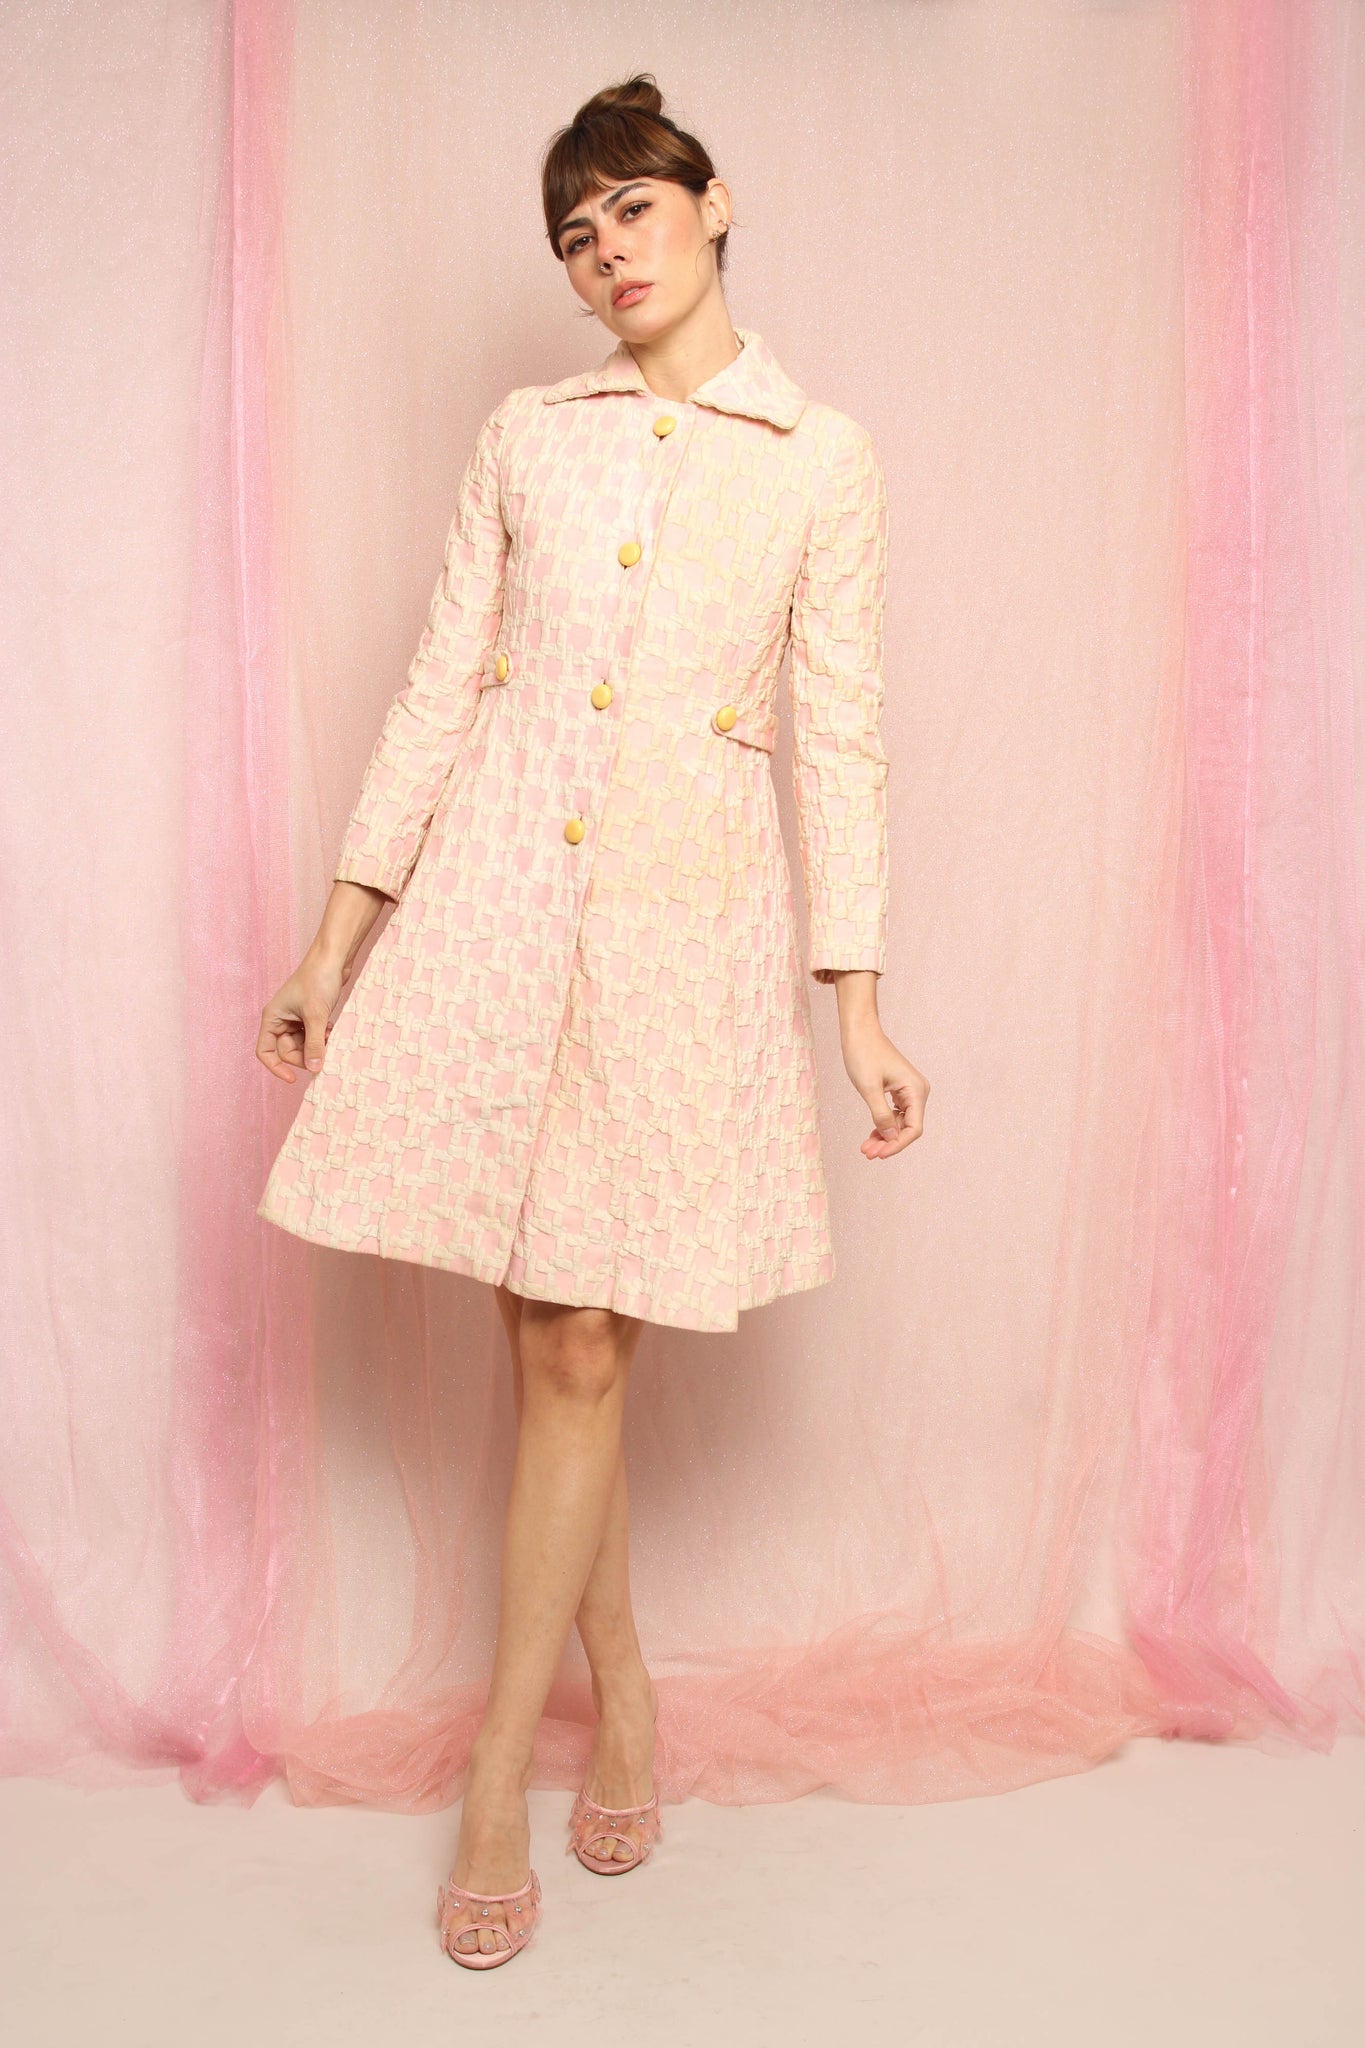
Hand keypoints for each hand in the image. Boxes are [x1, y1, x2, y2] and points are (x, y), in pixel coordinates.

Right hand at [256, 950, 346, 1082]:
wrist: (333, 958)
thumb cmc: (318, 979)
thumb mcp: (316, 1015)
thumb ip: (314, 1044)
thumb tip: (314, 1068)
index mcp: (272, 1017)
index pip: (265, 1051)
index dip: (276, 1067)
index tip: (293, 1079)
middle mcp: (281, 1019)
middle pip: (287, 1051)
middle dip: (306, 1054)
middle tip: (324, 1049)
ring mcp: (295, 1018)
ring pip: (302, 1045)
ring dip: (316, 1045)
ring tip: (328, 1034)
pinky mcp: (309, 1015)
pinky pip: (312, 1036)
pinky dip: (321, 1037)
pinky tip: (330, 1028)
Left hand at [829, 972, 926, 1159]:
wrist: (859, 1032)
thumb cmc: (863, 1054)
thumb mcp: (869, 1088)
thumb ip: (881, 1115)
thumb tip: (891, 1138)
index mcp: (916, 1090)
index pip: (914, 1128)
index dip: (897, 1144)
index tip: (878, 1154)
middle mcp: (917, 1092)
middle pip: (907, 1128)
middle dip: (888, 1143)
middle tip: (867, 1153)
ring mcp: (908, 1092)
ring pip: (899, 1124)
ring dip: (884, 1137)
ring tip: (865, 1148)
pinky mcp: (898, 1091)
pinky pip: (894, 1115)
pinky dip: (882, 1126)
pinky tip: (870, 1136)